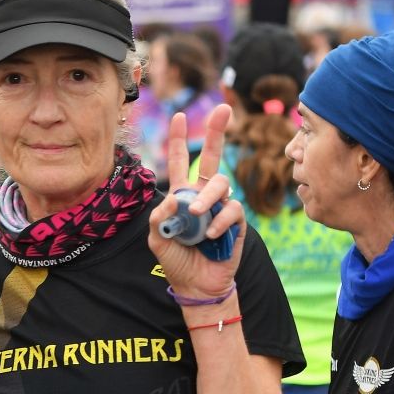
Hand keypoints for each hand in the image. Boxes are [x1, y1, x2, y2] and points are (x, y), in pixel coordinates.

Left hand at [147, 105, 245, 298]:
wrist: (196, 284)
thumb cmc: (177, 259)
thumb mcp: (157, 239)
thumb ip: (159, 218)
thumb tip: (173, 198)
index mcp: (181, 195)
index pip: (179, 162)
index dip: (178, 140)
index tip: (179, 116)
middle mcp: (202, 195)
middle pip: (211, 158)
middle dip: (216, 132)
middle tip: (224, 109)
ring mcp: (220, 206)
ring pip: (221, 184)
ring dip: (207, 198)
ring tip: (198, 214)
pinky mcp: (235, 222)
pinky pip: (231, 210)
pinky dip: (219, 222)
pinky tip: (210, 236)